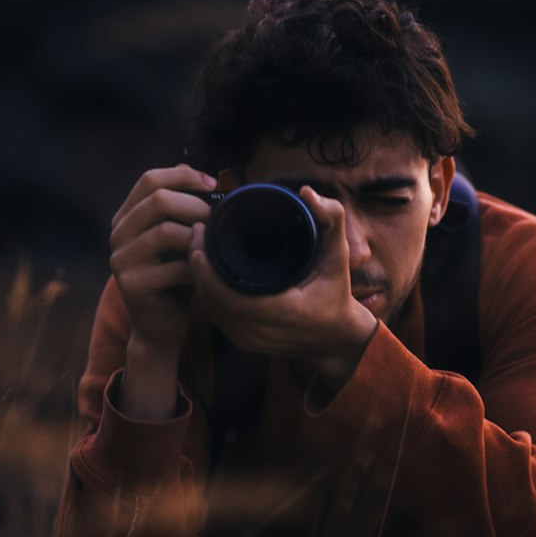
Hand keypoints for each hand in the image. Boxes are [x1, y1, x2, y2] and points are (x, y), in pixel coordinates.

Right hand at [110, 164, 216, 360]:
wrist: (160, 326)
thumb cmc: (173, 278)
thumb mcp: (176, 238)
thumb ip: (179, 207)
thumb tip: (195, 170)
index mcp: (126, 217)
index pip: (150, 179)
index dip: (183, 176)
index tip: (211, 184)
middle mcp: (117, 234)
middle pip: (158, 199)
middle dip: (195, 206)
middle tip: (216, 219)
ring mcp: (121, 259)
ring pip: (165, 231)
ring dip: (197, 237)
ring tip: (211, 247)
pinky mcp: (132, 284)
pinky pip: (174, 267)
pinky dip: (196, 268)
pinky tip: (204, 273)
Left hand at [189, 186, 376, 391]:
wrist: (336, 337)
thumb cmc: (336, 293)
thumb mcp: (339, 255)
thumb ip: (331, 220)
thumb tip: (306, 193)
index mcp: (284, 311)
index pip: (231, 297)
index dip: (208, 272)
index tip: (201, 240)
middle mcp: (263, 332)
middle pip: (213, 301)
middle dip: (199, 268)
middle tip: (197, 234)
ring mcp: (251, 341)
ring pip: (211, 310)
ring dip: (200, 280)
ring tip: (198, 249)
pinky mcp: (244, 343)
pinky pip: (216, 318)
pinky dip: (208, 295)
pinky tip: (205, 273)